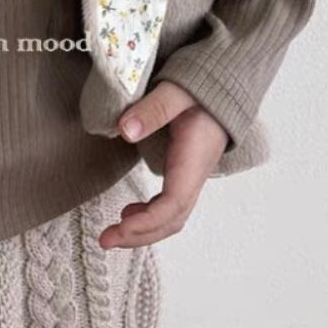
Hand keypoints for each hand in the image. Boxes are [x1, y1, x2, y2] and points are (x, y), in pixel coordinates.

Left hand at [98, 81, 227, 248]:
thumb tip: (125, 131)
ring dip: (143, 231)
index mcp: (193, 160)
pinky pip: (169, 207)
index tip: (119, 226)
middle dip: (139, 235)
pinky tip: (128, 216)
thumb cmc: (201, 89)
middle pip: (171, 220)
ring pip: (171, 218)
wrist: (223, 87)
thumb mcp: (177, 91)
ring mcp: (190, 177)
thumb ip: (154, 108)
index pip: (173, 203)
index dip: (148, 221)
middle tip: (105, 240)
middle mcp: (195, 175)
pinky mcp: (183, 175)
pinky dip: (149, 218)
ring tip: (112, 234)